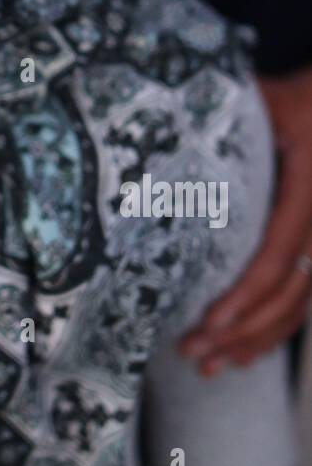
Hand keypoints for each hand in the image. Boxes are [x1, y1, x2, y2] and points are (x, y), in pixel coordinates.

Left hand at [177, 68, 311, 374]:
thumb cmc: (298, 100)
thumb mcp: (269, 98)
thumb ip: (232, 108)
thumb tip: (168, 108)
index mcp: (309, 190)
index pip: (279, 253)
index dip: (246, 294)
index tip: (211, 322)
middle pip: (287, 294)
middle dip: (241, 331)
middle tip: (193, 354)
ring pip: (297, 306)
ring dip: (255, 341)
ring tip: (210, 367)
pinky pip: (303, 301)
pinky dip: (273, 330)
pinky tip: (243, 353)